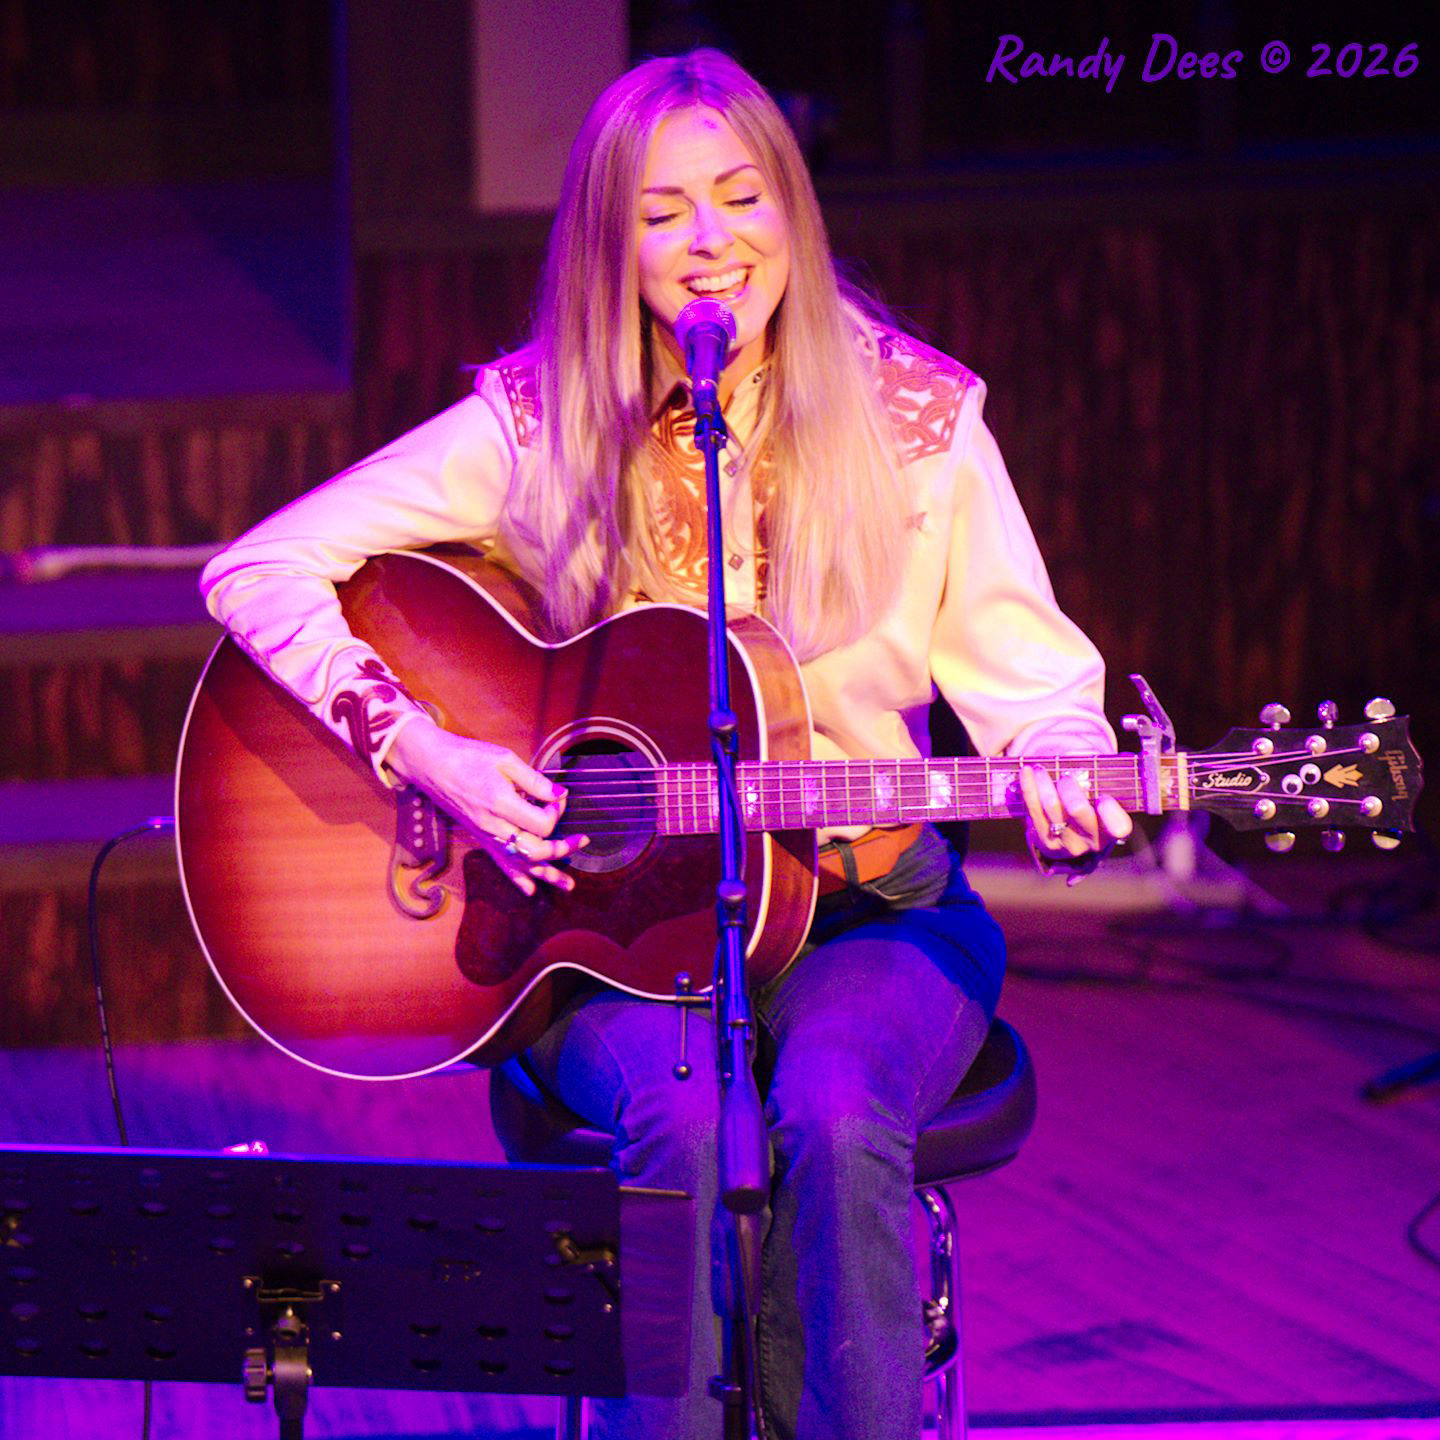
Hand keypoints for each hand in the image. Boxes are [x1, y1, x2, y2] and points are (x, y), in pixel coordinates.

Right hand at [385, 718, 587, 895]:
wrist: (431, 765)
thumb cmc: (467, 757)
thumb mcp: (504, 760)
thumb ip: (535, 781)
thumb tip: (560, 794)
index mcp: (500, 804)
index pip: (541, 823)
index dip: (557, 811)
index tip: (558, 797)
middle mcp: (493, 826)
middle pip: (535, 850)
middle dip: (561, 849)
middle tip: (581, 840)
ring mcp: (485, 835)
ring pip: (520, 864)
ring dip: (546, 875)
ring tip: (568, 886)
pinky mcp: (479, 838)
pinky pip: (499, 864)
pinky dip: (516, 879)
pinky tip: (530, 890)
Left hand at [1019, 761, 1132, 885]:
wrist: (1069, 833)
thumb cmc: (1090, 807)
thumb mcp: (1103, 798)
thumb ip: (1106, 782)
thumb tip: (1106, 757)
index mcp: (1112, 830)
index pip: (1119, 826)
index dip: (1111, 812)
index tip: (1103, 797)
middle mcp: (1092, 841)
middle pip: (1078, 810)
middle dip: (1069, 786)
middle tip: (1065, 776)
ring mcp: (1066, 844)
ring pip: (1052, 806)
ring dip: (1044, 782)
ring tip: (1040, 769)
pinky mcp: (1044, 841)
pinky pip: (1033, 809)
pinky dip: (1029, 787)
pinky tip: (1027, 772)